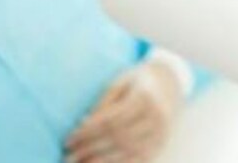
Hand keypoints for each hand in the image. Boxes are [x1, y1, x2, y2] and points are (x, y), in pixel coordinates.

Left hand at [65, 59, 184, 162]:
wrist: (169, 85)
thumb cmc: (136, 83)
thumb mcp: (119, 84)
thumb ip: (103, 104)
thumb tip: (83, 125)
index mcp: (145, 97)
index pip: (111, 120)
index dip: (87, 132)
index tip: (68, 140)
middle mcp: (157, 117)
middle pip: (118, 138)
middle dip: (90, 149)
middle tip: (68, 156)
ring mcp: (161, 133)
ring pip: (128, 153)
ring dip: (101, 162)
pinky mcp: (161, 145)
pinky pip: (138, 160)